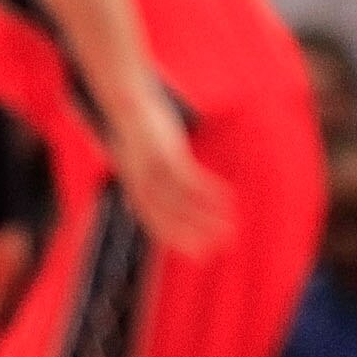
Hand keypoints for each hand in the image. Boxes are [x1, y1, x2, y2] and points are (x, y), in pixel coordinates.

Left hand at [106, 94, 234, 255]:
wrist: (126, 102)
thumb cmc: (136, 130)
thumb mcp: (136, 158)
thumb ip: (145, 179)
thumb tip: (149, 193)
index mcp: (134, 188)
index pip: (155, 224)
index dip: (177, 240)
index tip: (197, 254)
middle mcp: (143, 184)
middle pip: (171, 219)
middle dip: (195, 236)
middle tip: (218, 249)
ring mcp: (156, 170)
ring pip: (184, 203)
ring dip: (208, 218)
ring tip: (230, 228)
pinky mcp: (170, 154)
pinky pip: (193, 179)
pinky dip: (211, 191)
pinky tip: (229, 198)